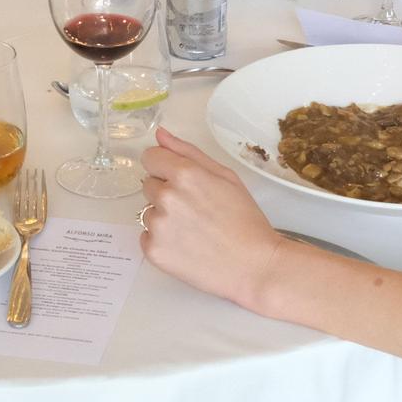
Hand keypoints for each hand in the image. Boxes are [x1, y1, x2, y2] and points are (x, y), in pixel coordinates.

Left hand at [140, 128, 285, 312]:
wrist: (254, 266)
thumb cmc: (245, 220)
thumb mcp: (225, 176)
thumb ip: (188, 152)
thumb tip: (160, 135)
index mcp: (184, 174)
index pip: (150, 157)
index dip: (165, 167)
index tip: (179, 180)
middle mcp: (166, 197)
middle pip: (148, 184)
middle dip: (166, 192)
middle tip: (194, 210)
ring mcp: (158, 226)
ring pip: (147, 212)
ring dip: (163, 218)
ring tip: (193, 230)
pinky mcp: (154, 251)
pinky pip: (146, 237)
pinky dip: (161, 240)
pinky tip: (186, 245)